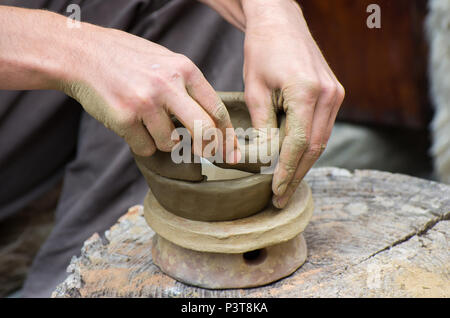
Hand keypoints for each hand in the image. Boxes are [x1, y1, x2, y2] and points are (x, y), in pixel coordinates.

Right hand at [59, 24, 240, 162]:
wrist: (82, 54)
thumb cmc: (127, 59)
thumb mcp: (165, 62)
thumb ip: (188, 87)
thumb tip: (211, 123)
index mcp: (185, 69)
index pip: (217, 110)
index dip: (227, 136)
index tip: (230, 153)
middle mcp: (168, 85)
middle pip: (203, 131)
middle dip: (207, 150)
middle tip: (204, 156)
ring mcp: (146, 102)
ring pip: (171, 144)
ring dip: (163, 142)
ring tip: (147, 123)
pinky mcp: (125, 118)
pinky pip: (145, 148)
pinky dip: (141, 144)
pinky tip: (130, 125)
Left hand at [242, 0, 344, 207]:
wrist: (281, 23)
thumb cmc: (263, 52)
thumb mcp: (254, 90)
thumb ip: (263, 127)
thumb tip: (265, 160)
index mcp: (306, 92)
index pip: (298, 143)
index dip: (286, 171)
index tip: (275, 191)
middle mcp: (328, 95)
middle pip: (314, 148)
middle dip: (296, 175)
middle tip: (281, 197)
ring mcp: (335, 94)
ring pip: (321, 141)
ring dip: (303, 165)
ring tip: (286, 185)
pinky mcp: (334, 94)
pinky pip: (322, 129)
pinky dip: (308, 148)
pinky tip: (295, 161)